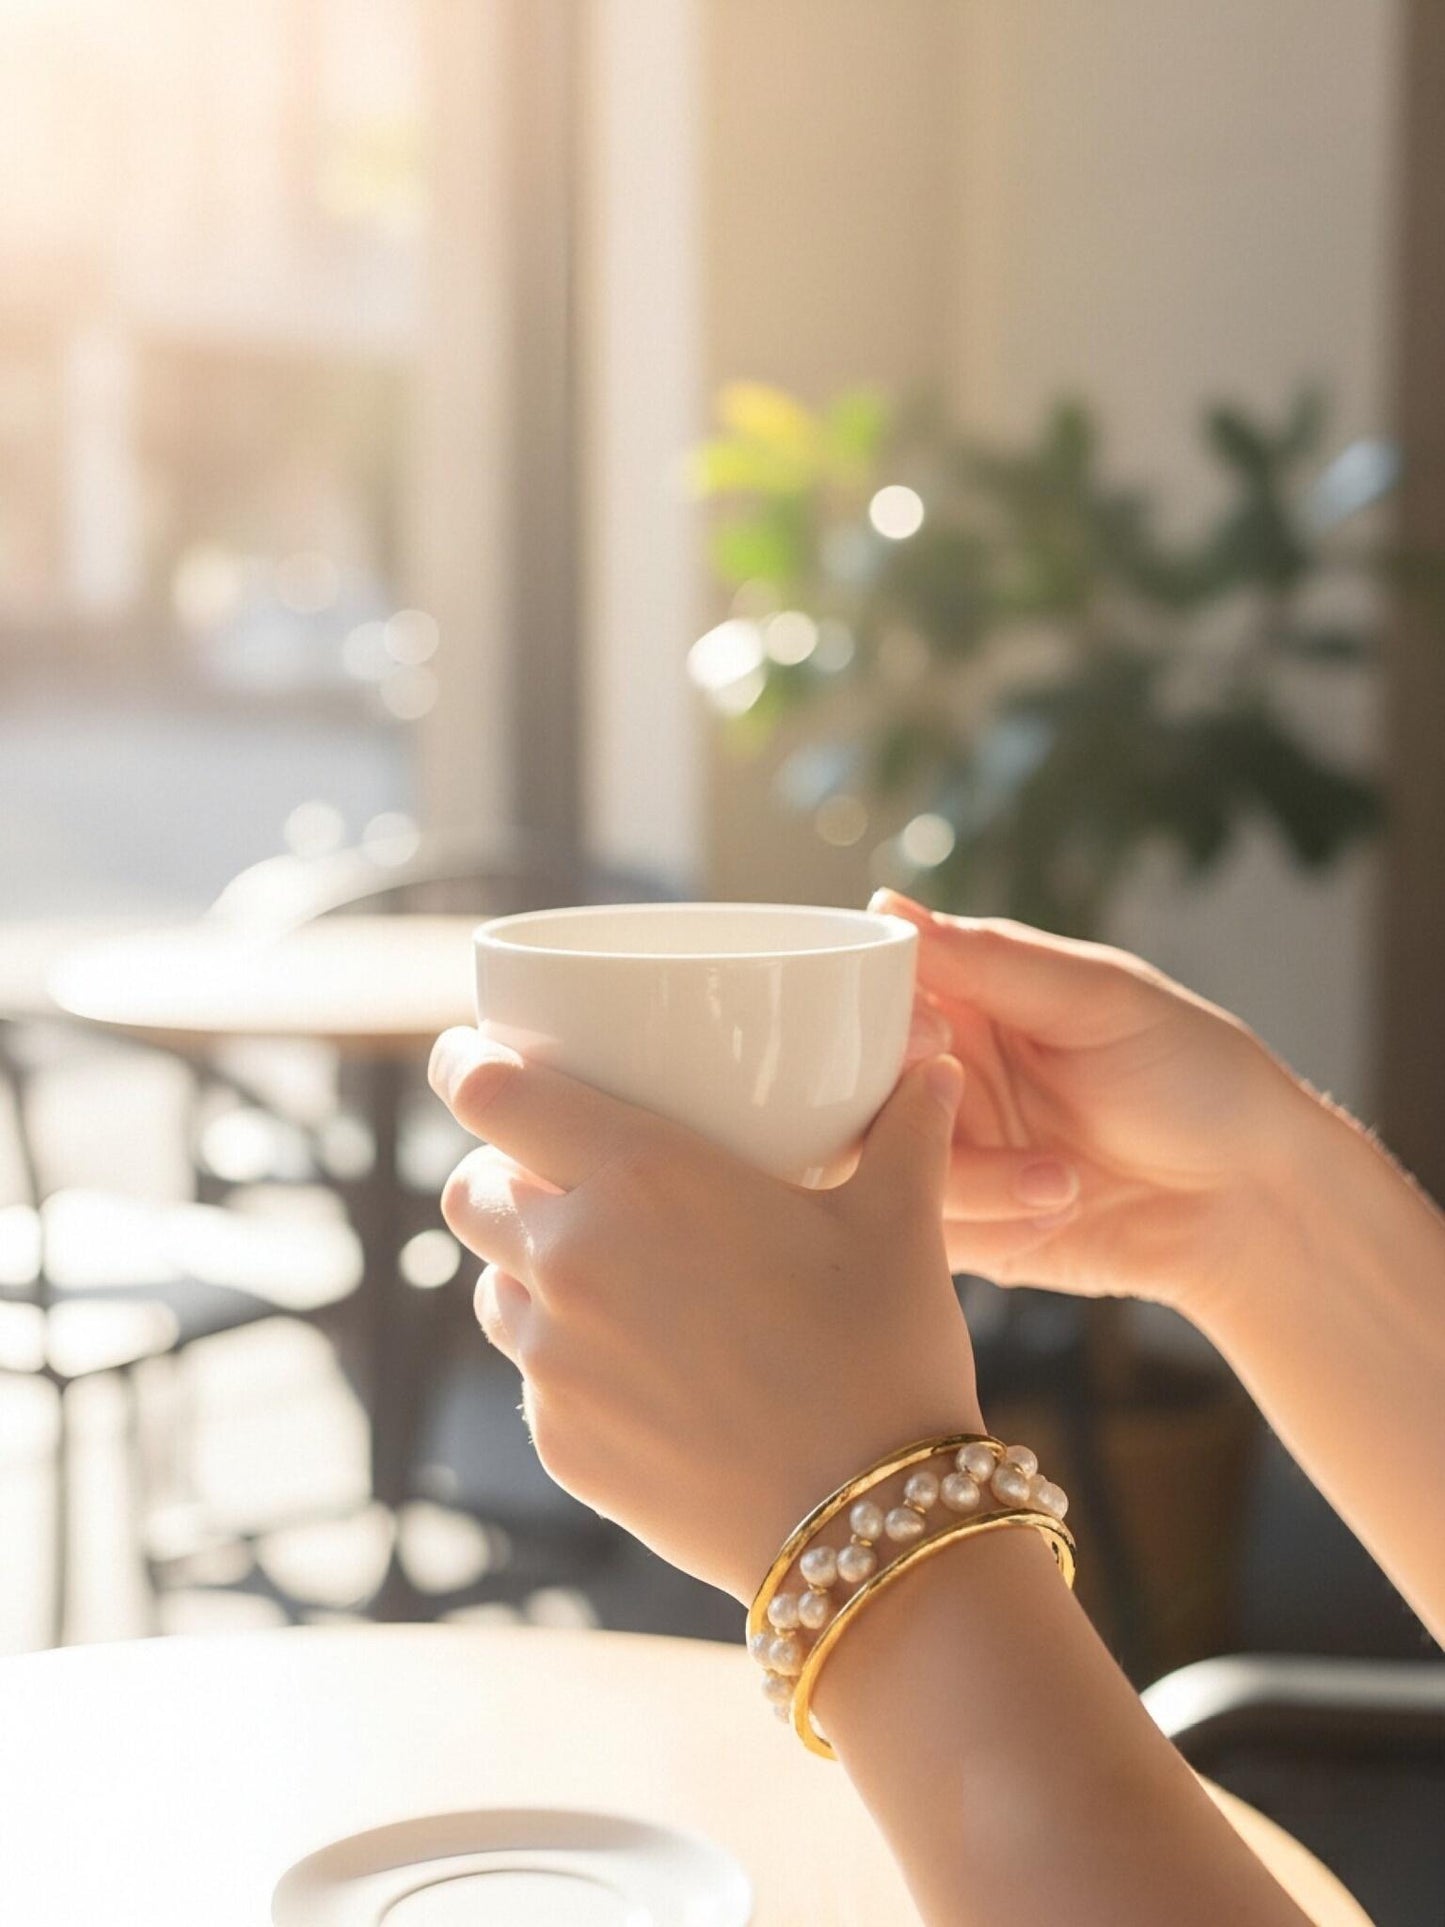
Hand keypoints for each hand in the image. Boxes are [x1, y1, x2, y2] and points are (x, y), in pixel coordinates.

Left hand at [430, 1032, 981, 1600]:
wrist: (867, 1528)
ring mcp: (551, 1359)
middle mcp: (571, 1258)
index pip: (489, 1091)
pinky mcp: (555, 1440)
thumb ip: (906, 1130)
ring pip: (490, 1281)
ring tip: (601, 1268)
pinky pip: (529, 1372)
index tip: (472, 1052)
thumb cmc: (882, 1353)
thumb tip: (935, 1066)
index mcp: (638, 1174)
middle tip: (553, 1166)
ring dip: (524, 1262)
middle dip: (496, 1166)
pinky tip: (637, 1362)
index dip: (466, 1061)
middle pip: (469, 1187)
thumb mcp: (899, 1223)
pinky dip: (563, 1352)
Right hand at [873, 891, 1310, 1318]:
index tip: (936, 1042)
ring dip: (975, 1186)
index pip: (868, 1003)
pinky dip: (991, 1231)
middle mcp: (941, 1080)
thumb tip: (885, 909)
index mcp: (964, 1004)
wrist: (1253, 1200)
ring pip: (885, 1177)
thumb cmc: (1195, 1074)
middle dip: (913, 1118)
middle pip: (857, 1097)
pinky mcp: (965, 1233)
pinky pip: (925, 1238)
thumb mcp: (1099, 999)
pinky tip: (1058, 1215)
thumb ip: (989, 961)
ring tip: (1062, 1182)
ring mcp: (949, 1160)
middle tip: (978, 1116)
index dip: (884, 1026)